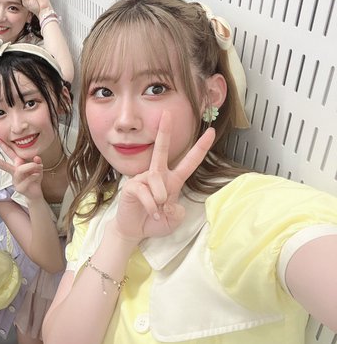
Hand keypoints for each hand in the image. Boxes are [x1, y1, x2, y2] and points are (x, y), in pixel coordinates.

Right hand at [0, 137, 44, 200]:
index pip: (8, 152)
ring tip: (38, 168)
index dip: (1, 144)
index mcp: (17, 164)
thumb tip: (36, 158)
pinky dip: (35, 175)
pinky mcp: (19, 188)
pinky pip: (28, 178)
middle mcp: (14, 172)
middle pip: (3, 165)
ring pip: (20, 170)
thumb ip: (37, 161)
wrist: (35, 194)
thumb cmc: (35, 179)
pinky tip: (37, 176)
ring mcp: (15, 181)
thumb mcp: (38, 168)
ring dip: (31, 167)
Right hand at [111, 112, 215, 241]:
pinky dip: (151, 206)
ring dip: (160, 200)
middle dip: (164, 131)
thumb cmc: (155, 221)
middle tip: (166, 114)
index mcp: (173, 180)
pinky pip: (146, 193)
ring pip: (158, 182)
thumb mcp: (173, 220)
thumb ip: (177, 213)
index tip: (211, 133)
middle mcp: (158, 176)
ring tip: (157, 210)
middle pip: (162, 150)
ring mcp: (144, 179)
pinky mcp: (132, 187)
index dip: (200, 148)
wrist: (134, 229)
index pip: (189, 162)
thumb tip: (170, 203)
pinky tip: (150, 212)